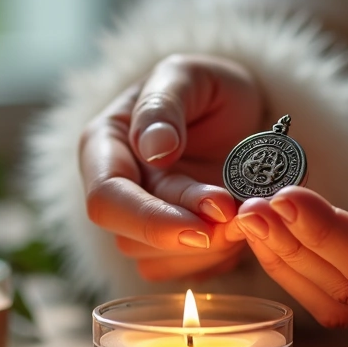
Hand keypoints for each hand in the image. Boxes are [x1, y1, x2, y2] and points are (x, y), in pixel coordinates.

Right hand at [79, 54, 263, 280]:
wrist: (236, 110)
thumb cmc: (204, 87)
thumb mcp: (185, 74)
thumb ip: (163, 105)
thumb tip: (154, 148)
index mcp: (102, 150)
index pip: (106, 200)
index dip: (149, 221)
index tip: (199, 224)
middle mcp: (117, 194)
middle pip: (132, 240)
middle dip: (188, 235)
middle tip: (235, 214)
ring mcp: (142, 223)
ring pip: (159, 262)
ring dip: (208, 248)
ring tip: (244, 213)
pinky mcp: (171, 246)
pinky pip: (187, 272)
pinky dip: (219, 257)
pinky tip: (240, 227)